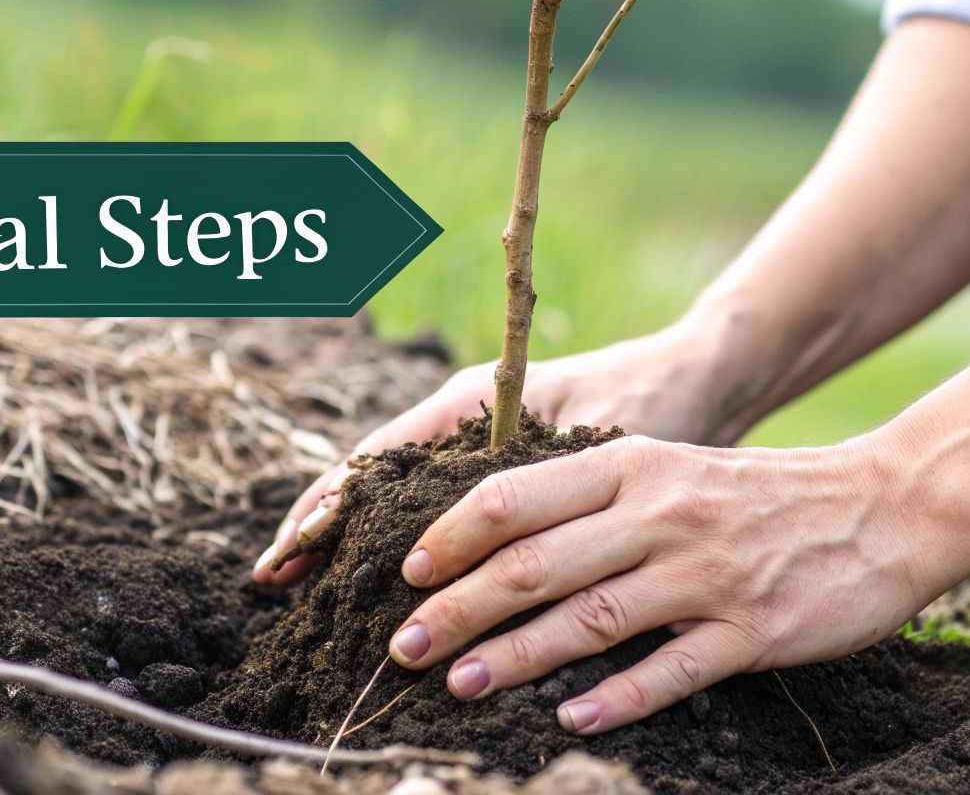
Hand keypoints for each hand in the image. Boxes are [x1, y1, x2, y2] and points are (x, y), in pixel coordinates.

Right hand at [254, 326, 736, 585]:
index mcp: (472, 403)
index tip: (290, 546)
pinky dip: (396, 544)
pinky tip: (375, 584)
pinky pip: (432, 512)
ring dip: (348, 541)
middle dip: (320, 527)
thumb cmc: (650, 397)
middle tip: (271, 578)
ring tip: (298, 587)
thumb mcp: (587, 436)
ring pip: (396, 499)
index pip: (380, 458)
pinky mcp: (502, 477)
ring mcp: (478, 450)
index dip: (330, 505)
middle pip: (374, 480)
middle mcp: (462, 424)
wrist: (697, 382)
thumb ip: (527, 473)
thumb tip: (470, 524)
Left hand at [381, 434, 945, 733]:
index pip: (519, 496)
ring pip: (591, 619)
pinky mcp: (752, 628)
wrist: (885, 505)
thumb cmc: (762, 493)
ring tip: (462, 684)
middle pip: (537, 562)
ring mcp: (707, 573)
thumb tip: (504, 540)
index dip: (453, 535)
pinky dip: (617, 697)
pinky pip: (671, 670)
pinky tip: (571, 718)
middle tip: (404, 645)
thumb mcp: (675, 469)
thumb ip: (599, 496)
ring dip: (518, 656)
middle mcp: (663, 513)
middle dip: (459, 606)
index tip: (406, 571)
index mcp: (635, 465)